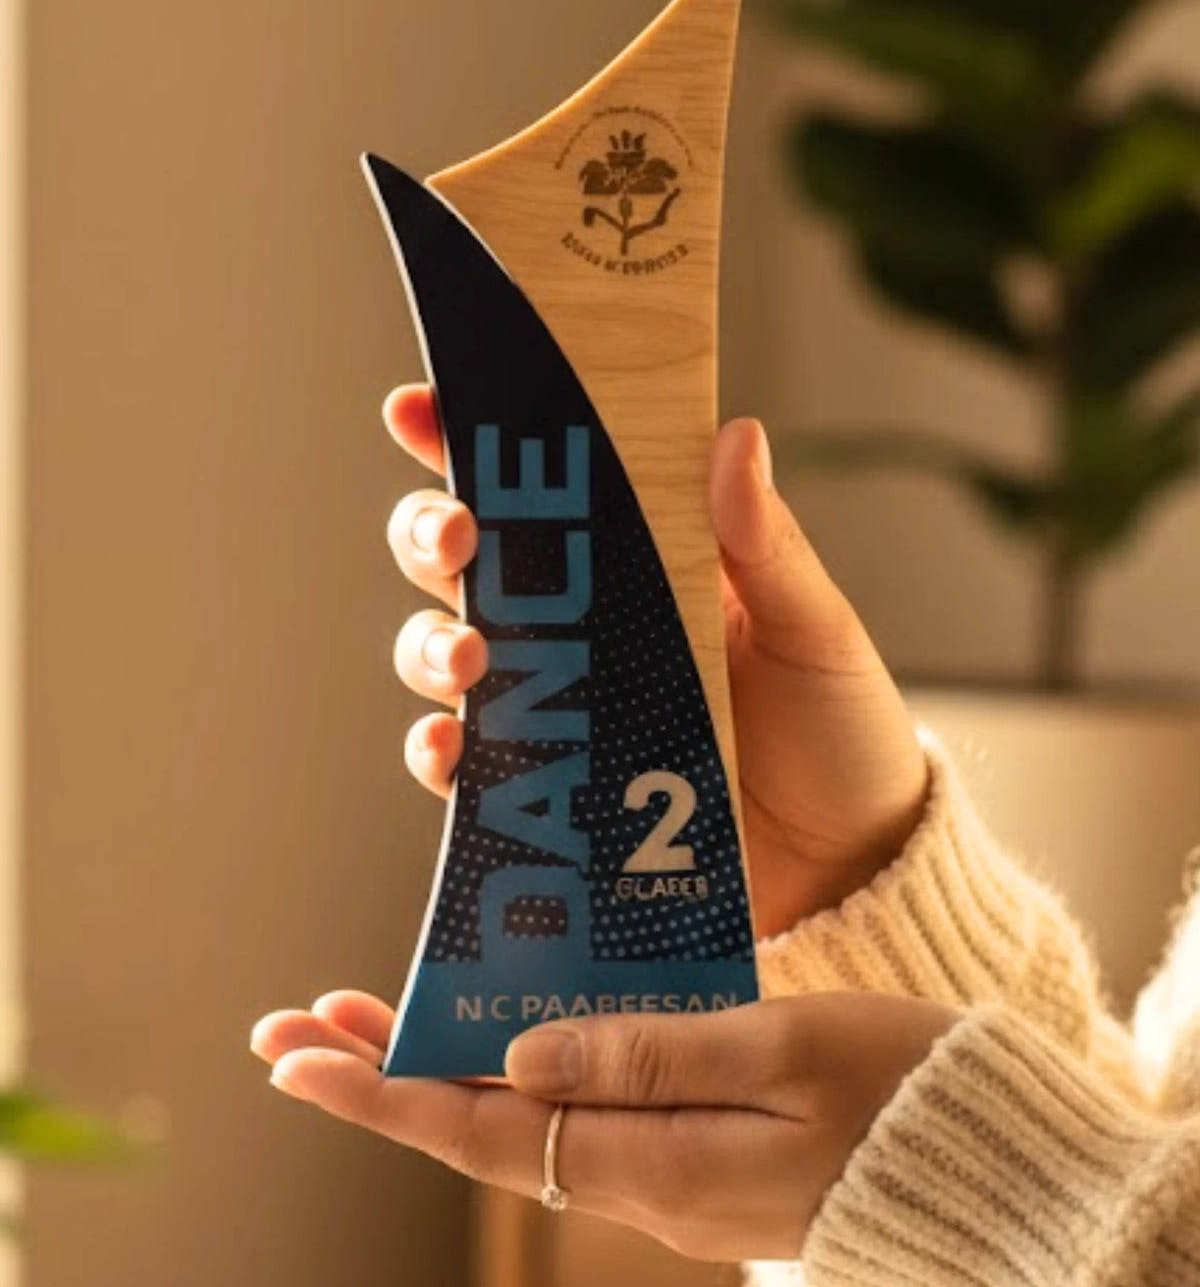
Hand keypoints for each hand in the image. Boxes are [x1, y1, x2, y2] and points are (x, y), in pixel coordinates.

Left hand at [251, 987, 959, 1260]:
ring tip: (372, 1019)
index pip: (481, 1133)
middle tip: (297, 1025)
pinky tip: (509, 1035)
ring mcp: (675, 1175)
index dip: (382, 1094)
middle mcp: (647, 1180)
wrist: (998, 1175)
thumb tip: (522, 1061)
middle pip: (483, 1131)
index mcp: (656, 1160)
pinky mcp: (704, 1156)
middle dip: (383, 1076)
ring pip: (526, 1123)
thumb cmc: (907, 1098)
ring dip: (443, 1071)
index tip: (298, 1057)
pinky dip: (522, 1073)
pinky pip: (586, 1116)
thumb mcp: (787, 1053)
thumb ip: (654, 1056)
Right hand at [384, 385, 926, 933]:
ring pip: (449, 652)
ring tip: (468, 657)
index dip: (474, 439)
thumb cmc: (841, 739)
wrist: (851, 879)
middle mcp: (587, 631)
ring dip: (430, 642)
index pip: (549, 488)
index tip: (422, 407)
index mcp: (647, 565)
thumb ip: (769, 546)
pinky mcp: (551, 795)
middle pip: (471, 561)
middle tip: (453, 535)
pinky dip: (439, 751)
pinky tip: (452, 746)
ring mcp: (562, 712)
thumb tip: (735, 436)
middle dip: (431, 531)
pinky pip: (467, 767)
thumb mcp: (815, 632)